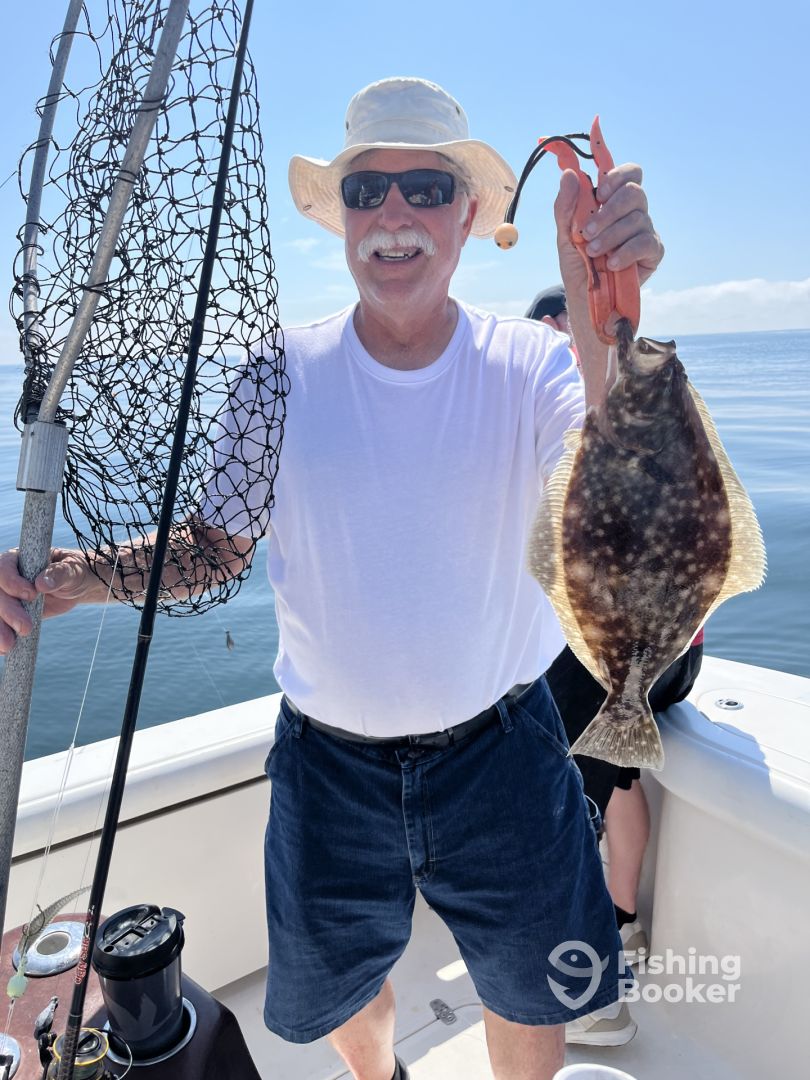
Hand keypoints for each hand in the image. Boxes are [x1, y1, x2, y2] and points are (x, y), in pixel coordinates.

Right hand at [0, 547, 90, 654]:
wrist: (75, 587)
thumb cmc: (74, 572)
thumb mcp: (72, 570)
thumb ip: (59, 573)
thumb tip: (42, 583)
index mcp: (19, 560)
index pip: (4, 568)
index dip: (11, 582)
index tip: (31, 595)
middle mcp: (8, 578)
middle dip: (7, 611)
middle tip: (25, 627)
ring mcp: (7, 597)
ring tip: (9, 646)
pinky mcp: (10, 614)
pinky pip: (1, 624)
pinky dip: (0, 636)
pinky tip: (5, 649)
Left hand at [554, 163, 663, 302]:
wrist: (585, 297)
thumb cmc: (578, 263)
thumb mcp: (565, 234)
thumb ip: (566, 206)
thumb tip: (568, 174)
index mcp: (614, 203)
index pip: (630, 174)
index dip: (617, 177)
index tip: (599, 194)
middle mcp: (633, 213)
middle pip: (634, 192)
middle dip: (609, 211)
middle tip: (587, 232)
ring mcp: (645, 231)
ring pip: (638, 219)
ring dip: (611, 236)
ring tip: (592, 253)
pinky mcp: (653, 253)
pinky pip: (646, 243)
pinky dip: (626, 252)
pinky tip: (612, 264)